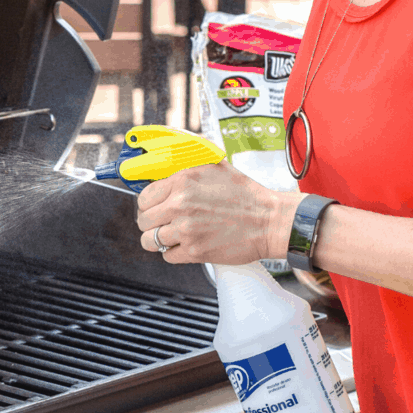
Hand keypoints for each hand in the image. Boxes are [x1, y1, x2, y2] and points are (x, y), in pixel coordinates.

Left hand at [136, 162, 296, 265]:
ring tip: (172, 236)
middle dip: (152, 222)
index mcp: (182, 181)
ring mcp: (187, 230)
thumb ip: (186, 162)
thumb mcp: (214, 165)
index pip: (143, 197)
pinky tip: (187, 244)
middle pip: (143, 220)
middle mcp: (181, 205)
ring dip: (158, 240)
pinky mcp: (195, 251)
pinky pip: (167, 256)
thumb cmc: (244, 193)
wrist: (269, 220)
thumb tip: (160, 157)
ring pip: (150, 241)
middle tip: (165, 222)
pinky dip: (174, 252)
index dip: (148, 204)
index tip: (156, 208)